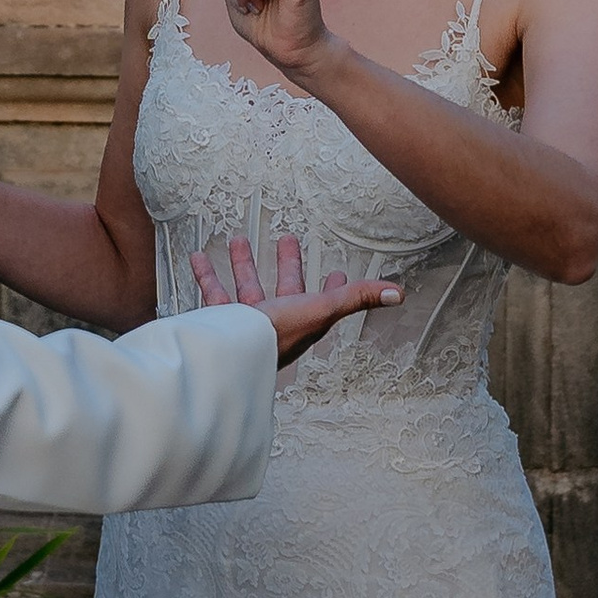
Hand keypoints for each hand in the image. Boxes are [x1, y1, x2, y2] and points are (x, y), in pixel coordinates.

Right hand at [189, 230, 398, 366]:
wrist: (230, 357)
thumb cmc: (276, 335)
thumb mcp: (321, 308)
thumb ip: (356, 298)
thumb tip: (397, 294)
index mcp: (303, 320)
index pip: (324, 301)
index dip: (333, 286)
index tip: (337, 273)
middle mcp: (277, 322)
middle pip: (284, 287)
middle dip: (287, 264)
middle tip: (287, 240)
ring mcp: (248, 323)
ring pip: (247, 286)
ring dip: (243, 264)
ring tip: (237, 240)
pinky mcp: (222, 322)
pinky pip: (214, 294)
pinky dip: (207, 275)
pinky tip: (199, 257)